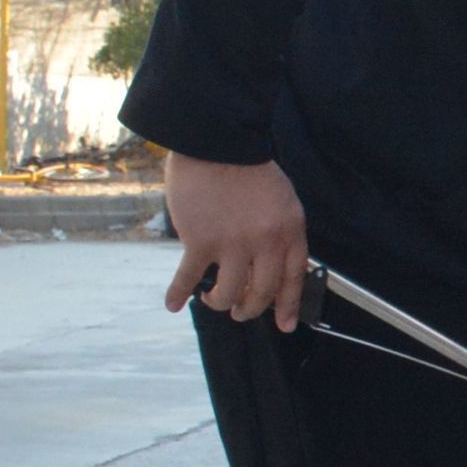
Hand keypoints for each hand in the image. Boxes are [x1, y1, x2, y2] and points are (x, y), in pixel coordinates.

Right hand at [161, 151, 309, 330]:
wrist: (216, 141)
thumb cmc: (246, 165)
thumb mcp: (281, 198)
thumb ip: (279, 230)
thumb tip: (269, 263)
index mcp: (289, 230)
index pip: (293, 278)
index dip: (288, 305)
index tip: (284, 325)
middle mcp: (265, 242)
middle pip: (261, 293)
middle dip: (249, 309)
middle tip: (240, 312)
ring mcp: (233, 244)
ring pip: (228, 293)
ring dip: (219, 303)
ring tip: (212, 299)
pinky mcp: (200, 241)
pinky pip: (188, 278)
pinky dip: (178, 294)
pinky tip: (173, 304)